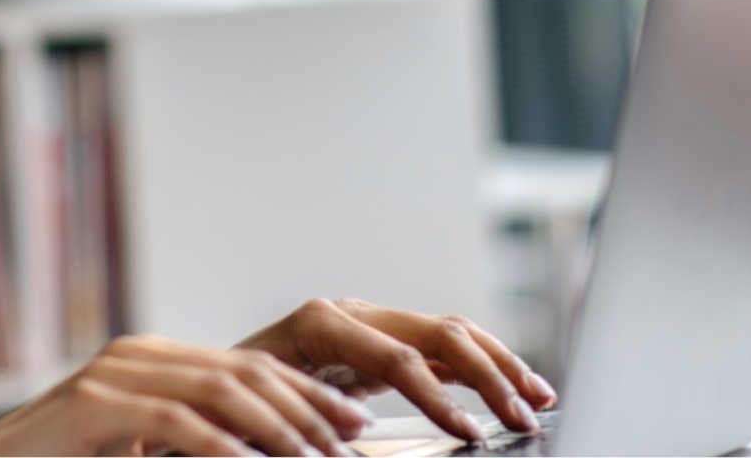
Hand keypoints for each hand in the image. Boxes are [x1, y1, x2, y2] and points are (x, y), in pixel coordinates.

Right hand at [0, 333, 376, 455]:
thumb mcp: (139, 450)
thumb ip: (192, 441)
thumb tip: (257, 456)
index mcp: (153, 361)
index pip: (248, 364)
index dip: (308, 392)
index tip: (354, 424)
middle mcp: (139, 355)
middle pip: (245, 369)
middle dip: (309, 406)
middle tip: (353, 440)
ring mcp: (114, 374)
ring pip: (221, 387)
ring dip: (280, 427)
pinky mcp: (93, 405)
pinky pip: (174, 420)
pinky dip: (221, 446)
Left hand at [234, 298, 558, 442]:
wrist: (211, 382)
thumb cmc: (231, 401)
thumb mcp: (267, 411)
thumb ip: (313, 419)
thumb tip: (356, 438)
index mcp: (321, 323)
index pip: (399, 355)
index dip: (439, 397)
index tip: (472, 436)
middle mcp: (351, 313)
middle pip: (438, 333)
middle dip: (488, 376)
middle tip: (524, 420)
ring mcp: (371, 323)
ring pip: (451, 334)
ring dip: (499, 365)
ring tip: (538, 401)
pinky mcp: (383, 342)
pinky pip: (443, 348)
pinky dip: (483, 367)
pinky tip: (515, 392)